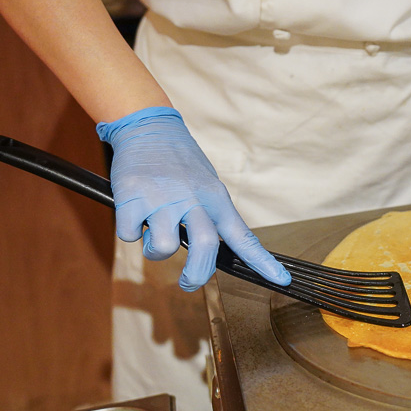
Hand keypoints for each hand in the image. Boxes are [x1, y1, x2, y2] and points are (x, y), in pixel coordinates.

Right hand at [96, 107, 290, 291]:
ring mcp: (162, 199)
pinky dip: (130, 232)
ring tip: (153, 232)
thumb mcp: (207, 184)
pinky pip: (129, 236)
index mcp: (215, 197)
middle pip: (204, 247)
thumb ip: (210, 215)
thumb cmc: (180, 162)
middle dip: (197, 275)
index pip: (242, 235)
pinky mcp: (131, 197)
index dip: (262, 261)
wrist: (148, 127)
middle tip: (189, 283)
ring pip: (163, 248)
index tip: (281, 280)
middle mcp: (192, 198)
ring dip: (155, 251)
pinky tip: (135, 213)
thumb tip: (211, 252)